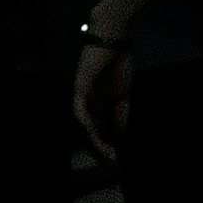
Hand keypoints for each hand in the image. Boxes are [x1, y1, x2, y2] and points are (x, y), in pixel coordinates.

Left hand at [72, 31, 131, 151]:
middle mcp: (87, 103)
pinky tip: (93, 134)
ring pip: (84, 124)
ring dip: (92, 139)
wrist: (115, 40)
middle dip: (97, 146)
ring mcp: (81, 97)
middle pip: (89, 130)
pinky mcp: (79, 89)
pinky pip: (80, 110)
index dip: (105, 143)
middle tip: (106, 161)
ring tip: (102, 152)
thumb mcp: (123, 95)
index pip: (99, 129)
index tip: (113, 157)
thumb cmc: (120, 63)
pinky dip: (86, 123)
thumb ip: (121, 115)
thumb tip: (119, 136)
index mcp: (98, 104)